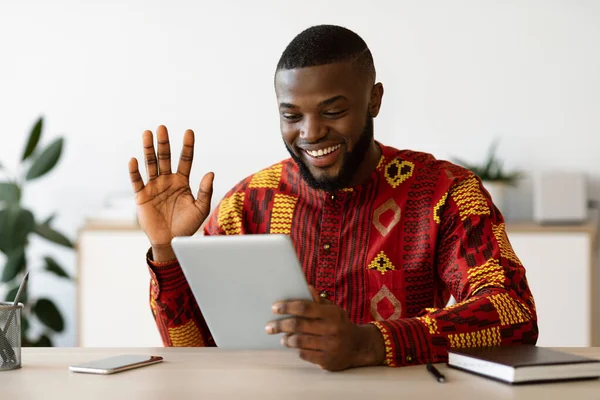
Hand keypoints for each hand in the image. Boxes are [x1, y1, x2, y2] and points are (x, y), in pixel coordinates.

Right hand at [128, 126, 213, 260]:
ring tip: (147, 134)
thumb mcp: (201, 208)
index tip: (189, 131)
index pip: (185, 160)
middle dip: (164, 143)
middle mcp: (167, 180)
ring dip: (148, 150)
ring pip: (151, 164)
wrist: (171, 241)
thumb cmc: (187, 225)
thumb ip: (205, 191)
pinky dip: (135, 171)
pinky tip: (134, 160)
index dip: (187, 146)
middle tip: (162, 127)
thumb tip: (210, 172)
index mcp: (182, 181)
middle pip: (165, 158)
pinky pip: (137, 181)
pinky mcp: (141, 196)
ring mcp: (154, 187)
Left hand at [265, 287, 384, 370]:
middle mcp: (332, 329)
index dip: (287, 307)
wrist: (358, 347)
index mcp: (333, 313)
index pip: (305, 307)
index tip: (274, 308)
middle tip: (269, 327)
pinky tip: (294, 346)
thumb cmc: (340, 324)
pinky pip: (304, 354)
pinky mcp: (327, 361)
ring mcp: (330, 346)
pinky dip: (296, 349)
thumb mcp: (334, 310)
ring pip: (299, 341)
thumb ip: (319, 301)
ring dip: (287, 339)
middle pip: (298, 325)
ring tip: (282, 338)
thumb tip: (306, 287)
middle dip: (280, 325)